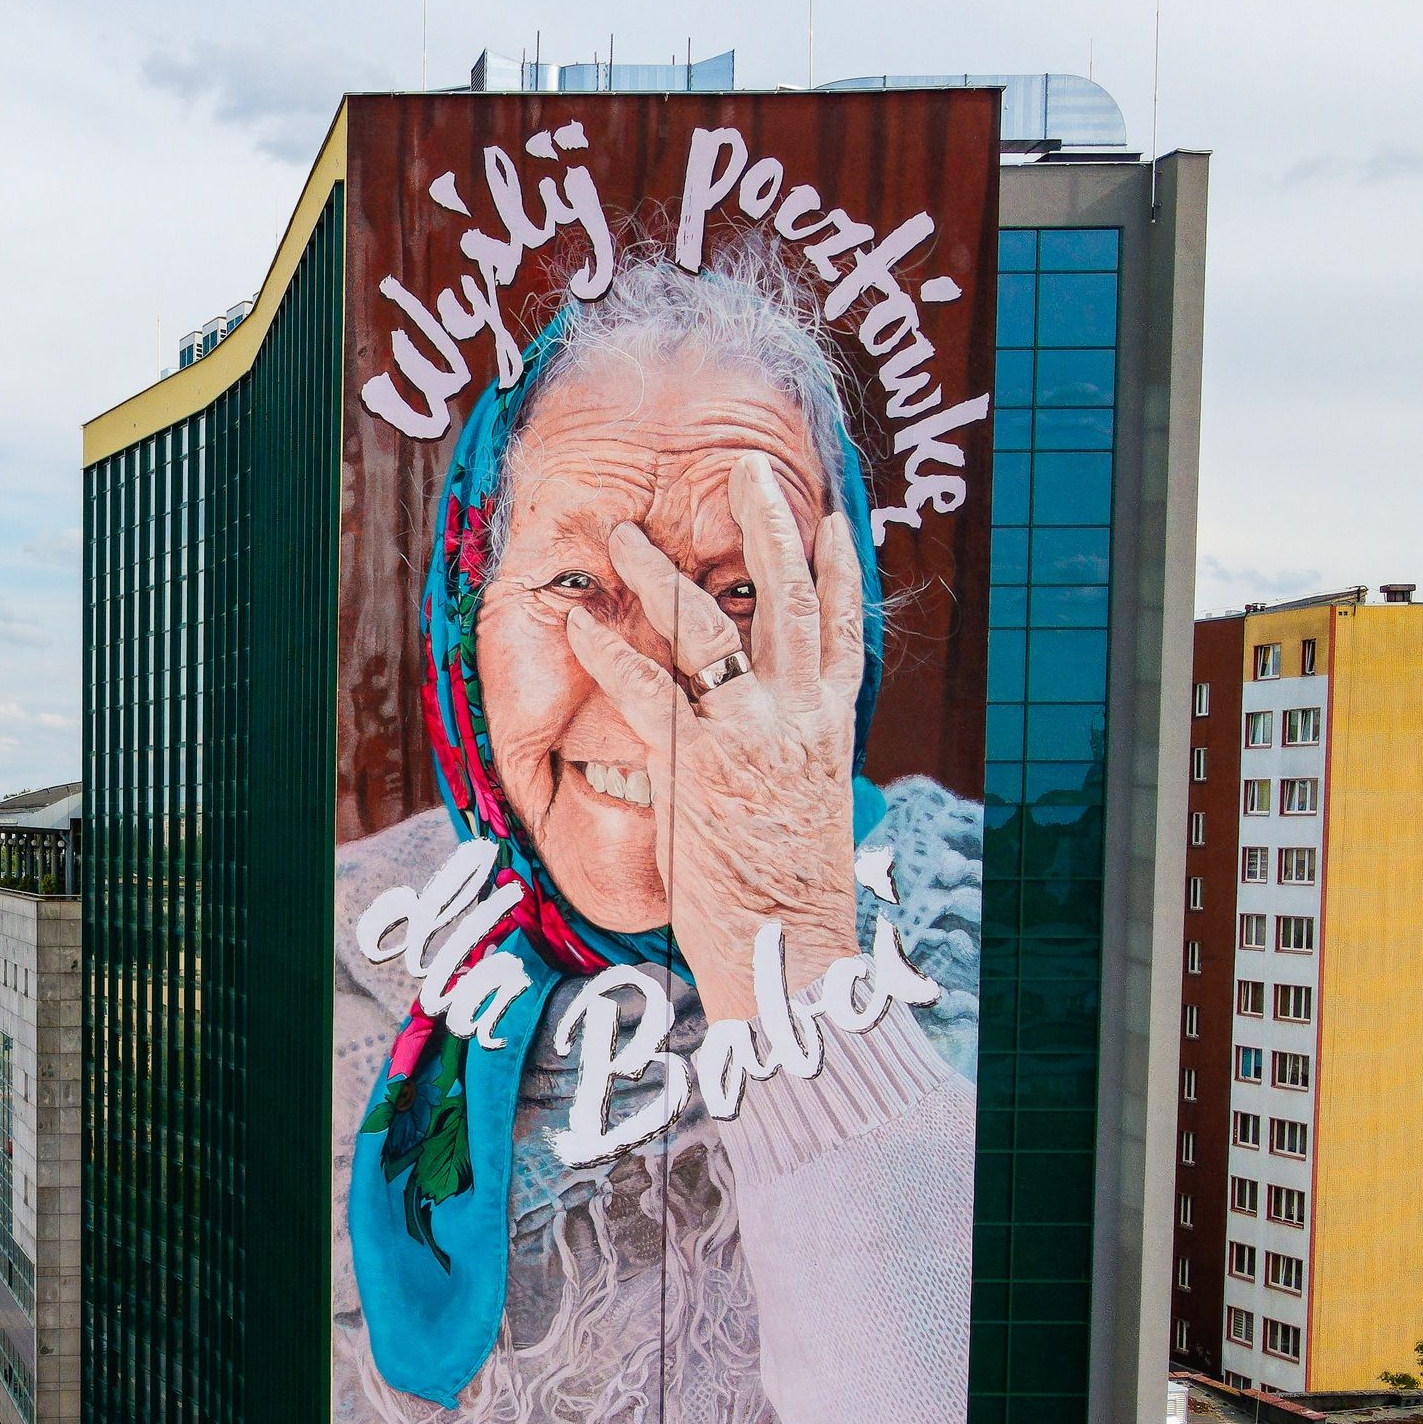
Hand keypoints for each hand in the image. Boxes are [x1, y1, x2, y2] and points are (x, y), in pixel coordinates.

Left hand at [562, 455, 863, 1023]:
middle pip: (789, 597)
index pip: (843, 629)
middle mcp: (799, 715)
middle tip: (747, 472)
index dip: (838, 570)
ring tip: (624, 536)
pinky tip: (579, 625)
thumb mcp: (806, 810)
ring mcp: (753, 732)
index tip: (828, 522)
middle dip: (767, 526)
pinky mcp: (701, 760)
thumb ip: (785, 761)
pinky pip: (647, 690)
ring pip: (707, 627)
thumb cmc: (792, 897)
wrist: (795, 951)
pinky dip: (609, 654)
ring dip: (660, 574)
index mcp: (831, 726)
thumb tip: (762, 749)